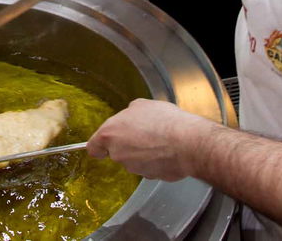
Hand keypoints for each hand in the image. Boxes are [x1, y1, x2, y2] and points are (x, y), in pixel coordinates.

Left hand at [87, 99, 206, 180]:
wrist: (187, 143)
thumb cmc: (164, 121)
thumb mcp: (142, 105)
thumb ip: (129, 113)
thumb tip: (129, 116)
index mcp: (110, 134)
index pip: (93, 147)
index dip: (99, 145)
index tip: (103, 145)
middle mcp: (118, 153)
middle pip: (116, 152)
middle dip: (127, 145)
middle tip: (143, 133)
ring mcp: (133, 167)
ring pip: (133, 160)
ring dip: (142, 153)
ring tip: (159, 140)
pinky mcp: (149, 176)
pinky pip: (149, 167)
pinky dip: (155, 161)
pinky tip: (166, 151)